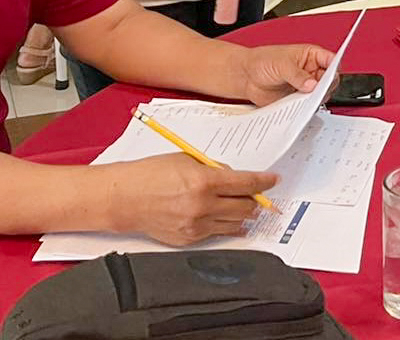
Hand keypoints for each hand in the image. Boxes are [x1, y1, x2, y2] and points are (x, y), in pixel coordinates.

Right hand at [105, 153, 277, 245]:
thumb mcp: (186, 159)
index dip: (264, 182)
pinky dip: (225, 224)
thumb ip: (214, 168)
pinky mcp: (189, 239)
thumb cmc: (151, 174)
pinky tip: (224, 217)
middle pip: (246, 206)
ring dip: (243, 213)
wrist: (125, 199)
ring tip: (242, 205)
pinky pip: (218, 233)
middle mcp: (203, 206)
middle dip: (256, 199)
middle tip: (257, 193)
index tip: (274, 180)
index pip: (246, 183)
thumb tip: (235, 177)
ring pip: (236, 223)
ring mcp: (196, 226)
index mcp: (204, 181)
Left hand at [227, 43, 334, 104]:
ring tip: (305, 99)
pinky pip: (307, 106)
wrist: (246, 76)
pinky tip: (299, 107)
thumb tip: (312, 85)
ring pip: (320, 95)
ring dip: (315, 99)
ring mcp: (305, 86)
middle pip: (329, 80)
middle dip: (325, 87)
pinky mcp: (298, 99)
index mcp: (311, 56)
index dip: (334, 68)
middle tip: (316, 91)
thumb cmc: (262, 61)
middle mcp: (311, 71)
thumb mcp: (281, 64)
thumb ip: (297, 75)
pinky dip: (305, 108)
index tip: (331, 77)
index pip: (330, 61)